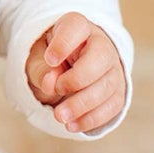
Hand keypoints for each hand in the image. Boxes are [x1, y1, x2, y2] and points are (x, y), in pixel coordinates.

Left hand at [25, 12, 123, 134]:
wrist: (66, 68)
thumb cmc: (49, 60)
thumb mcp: (36, 59)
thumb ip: (39, 68)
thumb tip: (51, 83)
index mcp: (76, 27)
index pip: (76, 26)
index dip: (64, 44)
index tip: (50, 59)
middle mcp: (100, 44)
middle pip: (101, 57)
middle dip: (78, 80)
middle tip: (57, 90)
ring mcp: (113, 68)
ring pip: (108, 85)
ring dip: (83, 105)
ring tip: (60, 117)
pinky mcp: (117, 90)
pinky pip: (113, 105)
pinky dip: (93, 118)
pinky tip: (73, 125)